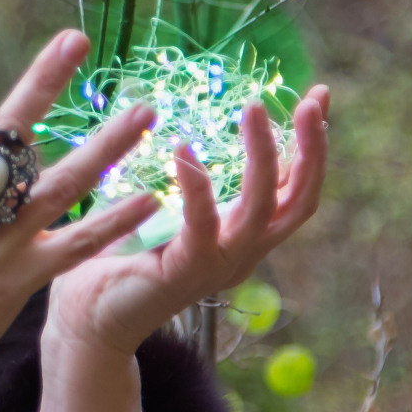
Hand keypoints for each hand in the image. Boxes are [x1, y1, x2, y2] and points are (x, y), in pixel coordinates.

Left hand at [43, 85, 330, 364]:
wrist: (92, 317)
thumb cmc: (128, 255)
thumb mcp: (174, 209)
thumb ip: (195, 180)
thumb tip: (196, 122)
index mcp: (248, 235)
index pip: (296, 187)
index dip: (313, 143)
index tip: (320, 94)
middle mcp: (245, 252)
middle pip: (299, 200)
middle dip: (313, 149)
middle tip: (312, 102)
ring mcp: (221, 265)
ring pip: (262, 208)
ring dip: (265, 156)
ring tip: (254, 108)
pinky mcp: (187, 272)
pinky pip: (202, 225)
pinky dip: (196, 185)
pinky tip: (184, 147)